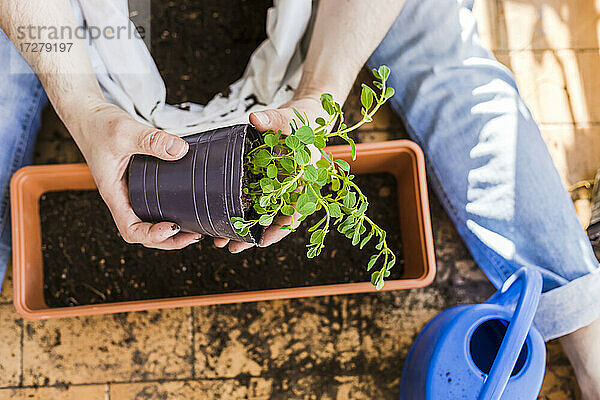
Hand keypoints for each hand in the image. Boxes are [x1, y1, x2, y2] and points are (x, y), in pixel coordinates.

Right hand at [74, 102, 200, 248]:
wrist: (88, 114)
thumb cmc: (98, 124)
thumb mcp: (125, 131)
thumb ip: (151, 140)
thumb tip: (179, 150)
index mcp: (114, 193)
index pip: (130, 229)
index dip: (151, 235)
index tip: (172, 227)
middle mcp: (123, 197)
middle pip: (143, 232)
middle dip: (169, 240)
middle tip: (194, 235)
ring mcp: (131, 191)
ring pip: (150, 220)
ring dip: (172, 230)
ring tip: (195, 227)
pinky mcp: (139, 182)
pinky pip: (155, 204)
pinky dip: (171, 210)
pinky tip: (188, 206)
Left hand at [214, 97, 328, 252]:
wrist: (302, 116)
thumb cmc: (303, 120)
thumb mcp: (292, 119)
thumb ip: (275, 119)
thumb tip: (256, 119)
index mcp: (302, 181)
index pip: (295, 212)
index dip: (279, 229)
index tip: (262, 242)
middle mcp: (289, 189)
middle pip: (272, 220)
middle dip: (253, 236)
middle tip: (232, 248)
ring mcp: (275, 187)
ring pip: (260, 214)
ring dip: (242, 228)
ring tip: (221, 241)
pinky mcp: (263, 180)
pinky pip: (250, 199)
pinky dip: (238, 210)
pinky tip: (220, 219)